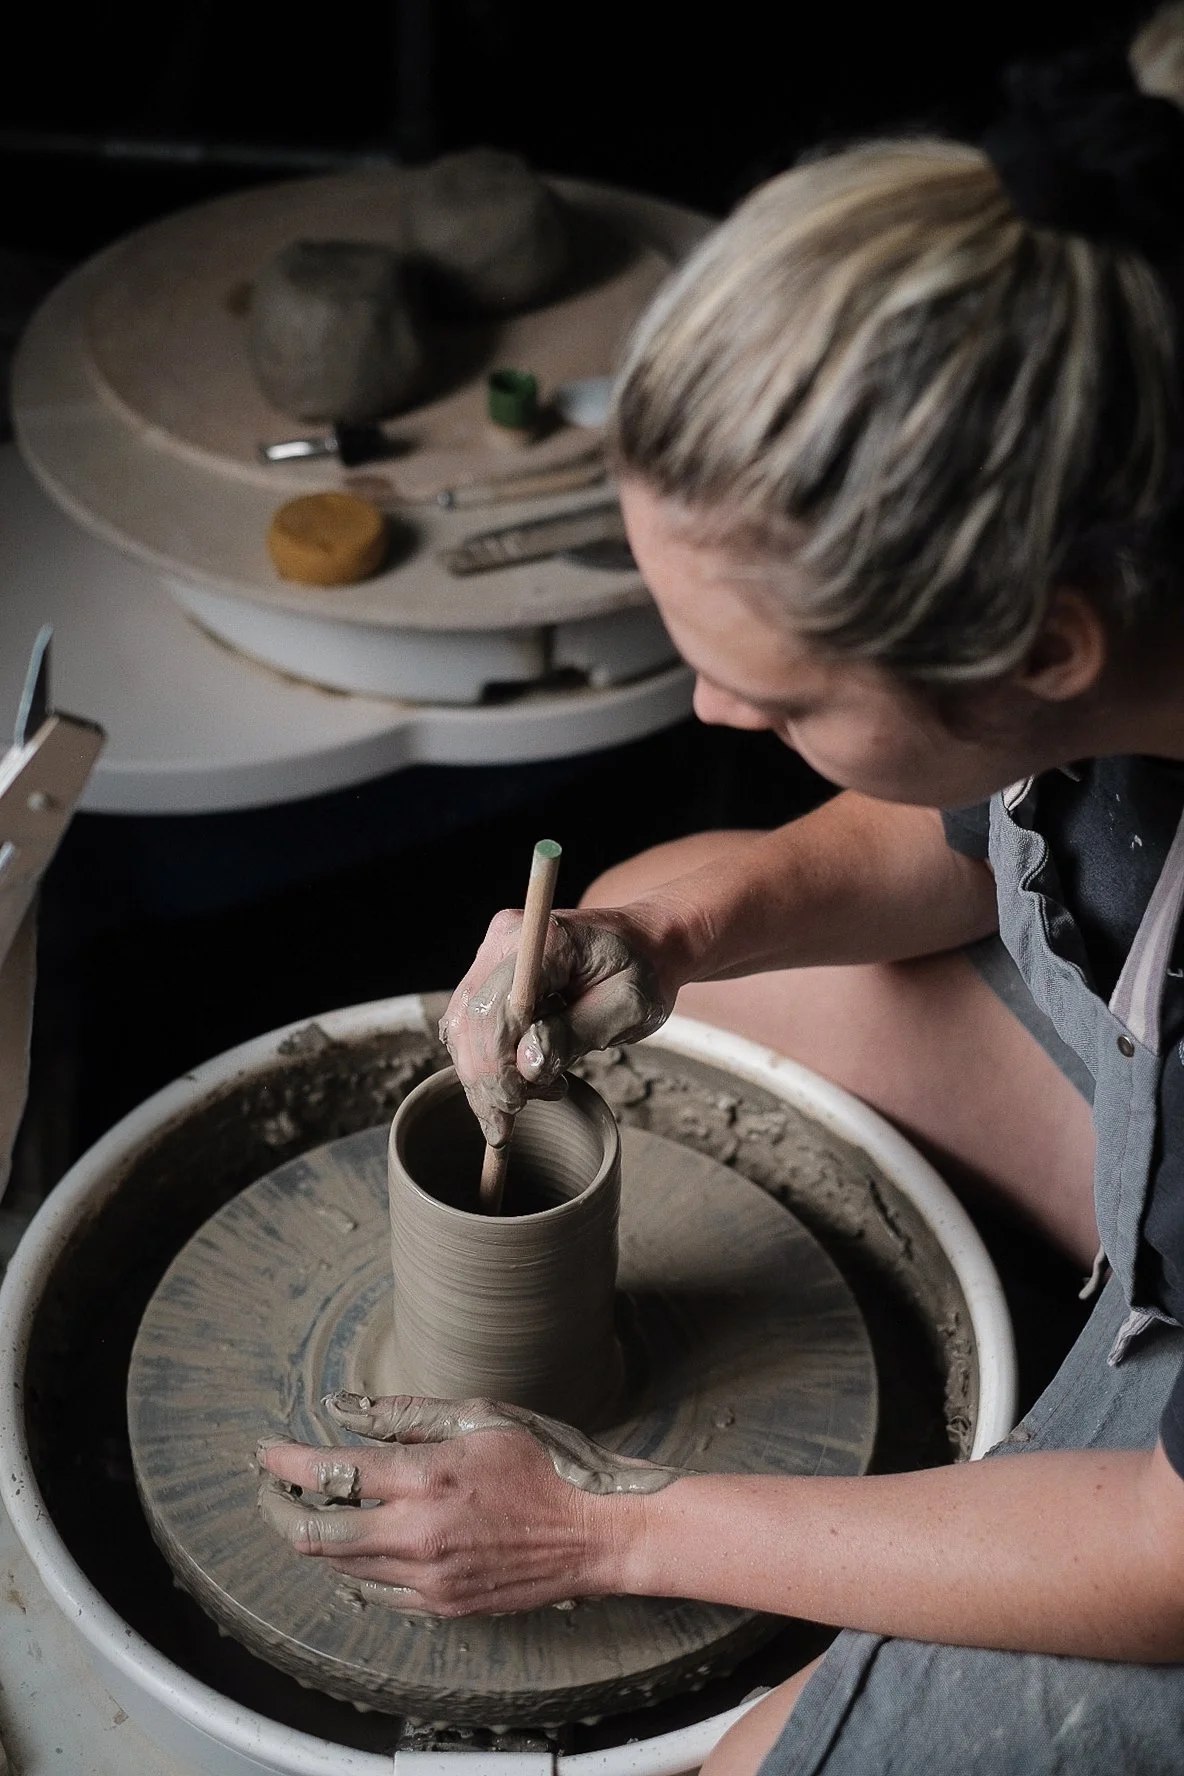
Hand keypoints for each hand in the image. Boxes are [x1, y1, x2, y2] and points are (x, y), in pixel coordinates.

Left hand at [256, 1394, 673, 1615]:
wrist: (595, 1531)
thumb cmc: (543, 1462)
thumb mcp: (478, 1416)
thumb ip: (405, 1414)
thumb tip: (344, 1408)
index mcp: (427, 1478)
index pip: (330, 1473)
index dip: (286, 1463)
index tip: (267, 1453)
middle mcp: (419, 1535)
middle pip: (316, 1535)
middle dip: (281, 1509)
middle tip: (272, 1487)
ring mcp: (429, 1579)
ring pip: (342, 1566)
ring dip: (316, 1537)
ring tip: (313, 1508)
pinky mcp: (443, 1605)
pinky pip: (378, 1591)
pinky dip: (356, 1566)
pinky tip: (360, 1542)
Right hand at [440, 907, 674, 1144]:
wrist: (644, 943)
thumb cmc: (642, 971)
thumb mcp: (629, 1006)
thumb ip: (577, 1034)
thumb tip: (528, 1066)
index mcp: (545, 940)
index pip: (496, 1010)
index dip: (496, 1065)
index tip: (513, 1106)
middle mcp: (506, 940)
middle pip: (470, 1021)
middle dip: (484, 1080)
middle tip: (505, 1125)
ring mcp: (493, 955)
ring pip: (462, 1027)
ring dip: (483, 1076)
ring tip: (529, 1096)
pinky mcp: (490, 974)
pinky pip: (469, 1025)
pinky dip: (484, 1062)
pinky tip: (517, 1082)